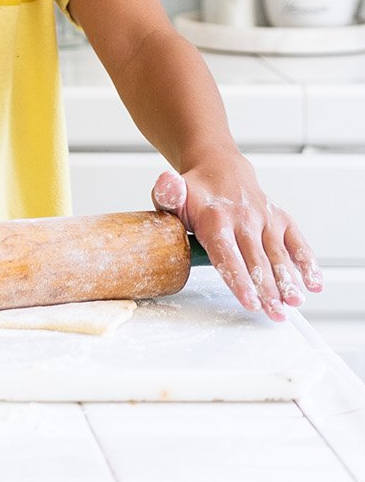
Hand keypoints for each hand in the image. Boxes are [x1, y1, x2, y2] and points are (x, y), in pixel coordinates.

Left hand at [151, 163, 321, 321]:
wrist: (220, 168)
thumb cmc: (195, 192)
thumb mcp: (172, 194)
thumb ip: (167, 194)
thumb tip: (167, 185)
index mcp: (215, 217)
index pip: (227, 254)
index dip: (239, 279)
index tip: (250, 301)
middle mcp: (244, 217)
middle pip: (256, 259)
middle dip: (267, 290)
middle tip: (275, 314)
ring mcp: (265, 218)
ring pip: (278, 254)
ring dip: (288, 280)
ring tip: (294, 302)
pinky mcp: (281, 218)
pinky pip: (297, 242)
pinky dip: (308, 261)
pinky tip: (315, 283)